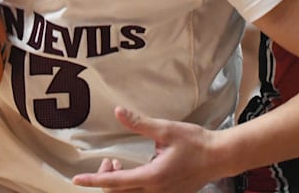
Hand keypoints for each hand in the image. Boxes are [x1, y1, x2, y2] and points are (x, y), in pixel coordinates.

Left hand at [72, 107, 221, 191]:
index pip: (115, 181)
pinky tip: (137, 170)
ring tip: (119, 165)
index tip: (77, 178)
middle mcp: (156, 191)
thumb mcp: (167, 129)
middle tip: (108, 160)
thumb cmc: (196, 142)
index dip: (94, 179)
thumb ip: (140, 123)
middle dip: (105, 179)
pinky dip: (131, 186)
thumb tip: (118, 112)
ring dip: (118, 184)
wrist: (220, 157)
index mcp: (152, 176)